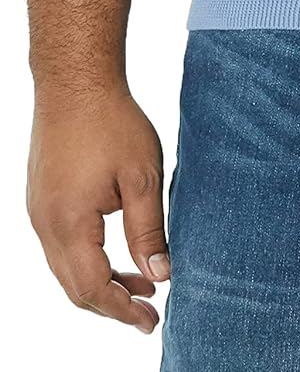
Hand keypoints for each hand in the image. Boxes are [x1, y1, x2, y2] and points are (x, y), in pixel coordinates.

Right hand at [26, 85, 171, 334]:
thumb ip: (148, 229)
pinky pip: (61, 246)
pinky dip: (88, 259)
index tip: (151, 321)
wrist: (75, 81)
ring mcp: (38, 212)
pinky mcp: (41, 197)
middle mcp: (45, 225)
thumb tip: (160, 274)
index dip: (123, 310)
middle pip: (75, 287)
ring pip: (66, 268)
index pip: (93, 289)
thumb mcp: (141, 176)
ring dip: (102, 281)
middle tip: (149, 310)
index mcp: (69, 224)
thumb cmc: (111, 121)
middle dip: (112, 304)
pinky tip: (116, 251)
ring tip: (143, 281)